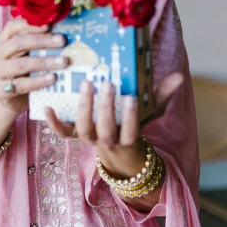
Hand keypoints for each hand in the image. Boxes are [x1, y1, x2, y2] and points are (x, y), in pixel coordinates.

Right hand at [0, 17, 68, 118]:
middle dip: (42, 41)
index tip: (49, 25)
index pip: (13, 27)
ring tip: (63, 61)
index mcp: (2, 42)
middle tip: (62, 41)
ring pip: (21, 64)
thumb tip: (61, 34)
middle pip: (18, 43)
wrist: (5, 102)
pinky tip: (53, 78)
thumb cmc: (20, 75)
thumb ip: (36, 45)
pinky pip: (22, 85)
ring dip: (44, 62)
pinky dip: (39, 81)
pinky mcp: (0, 90)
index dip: (30, 24)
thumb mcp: (25, 56)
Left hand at [45, 72, 183, 178]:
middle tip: (107, 83)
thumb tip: (179, 78)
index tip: (131, 98)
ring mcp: (88, 138)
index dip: (130, 117)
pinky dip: (53, 122)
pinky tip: (47, 106)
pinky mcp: (73, 134)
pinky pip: (62, 132)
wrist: (116, 149)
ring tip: (86, 84)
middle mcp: (106, 140)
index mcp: (127, 137)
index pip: (131, 131)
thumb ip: (162, 95)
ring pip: (83, 129)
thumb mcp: (150, 111)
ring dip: (84, 108)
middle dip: (105, 108)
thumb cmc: (133, 124)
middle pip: (105, 129)